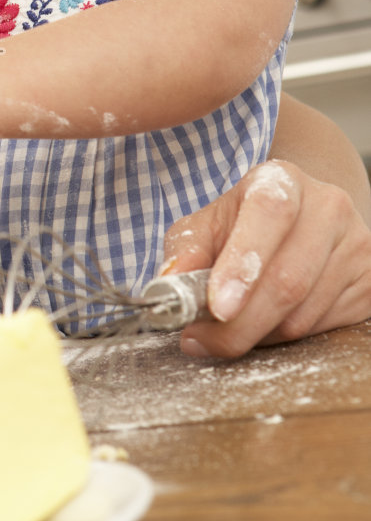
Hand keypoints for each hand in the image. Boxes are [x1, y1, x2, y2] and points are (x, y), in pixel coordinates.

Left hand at [162, 160, 370, 358]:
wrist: (300, 221)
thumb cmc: (242, 226)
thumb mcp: (205, 227)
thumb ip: (184, 253)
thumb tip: (168, 286)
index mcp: (282, 180)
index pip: (269, 214)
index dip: (243, 263)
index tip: (218, 307)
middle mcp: (328, 205)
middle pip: (288, 280)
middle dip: (238, 324)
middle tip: (200, 339)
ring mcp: (357, 244)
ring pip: (303, 313)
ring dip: (257, 334)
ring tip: (231, 326)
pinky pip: (324, 329)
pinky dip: (285, 339)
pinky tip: (267, 323)